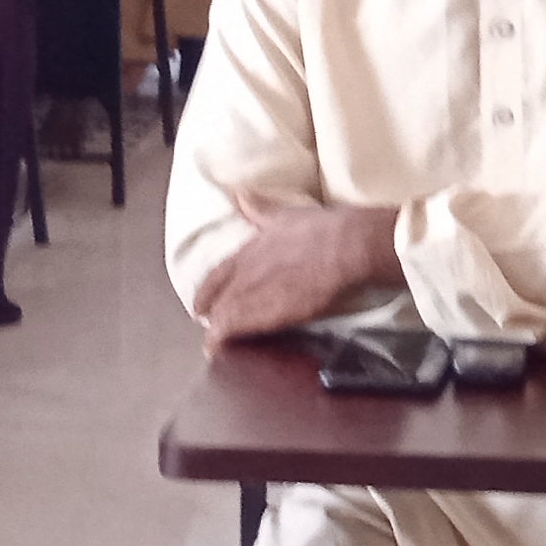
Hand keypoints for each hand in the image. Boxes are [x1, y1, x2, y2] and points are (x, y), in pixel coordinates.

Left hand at [188, 196, 396, 343]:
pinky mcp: (266, 314)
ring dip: (218, 332)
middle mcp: (243, 273)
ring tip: (217, 346)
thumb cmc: (321, 229)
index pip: (215, 276)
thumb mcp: (285, 214)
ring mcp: (253, 294)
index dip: (206, 293)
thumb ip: (260, 209)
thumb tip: (240, 195)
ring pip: (221, 318)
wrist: (345, 248)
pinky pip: (234, 331)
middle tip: (212, 329)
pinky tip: (222, 351)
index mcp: (247, 251)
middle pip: (215, 301)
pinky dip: (225, 342)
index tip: (201, 304)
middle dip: (211, 316)